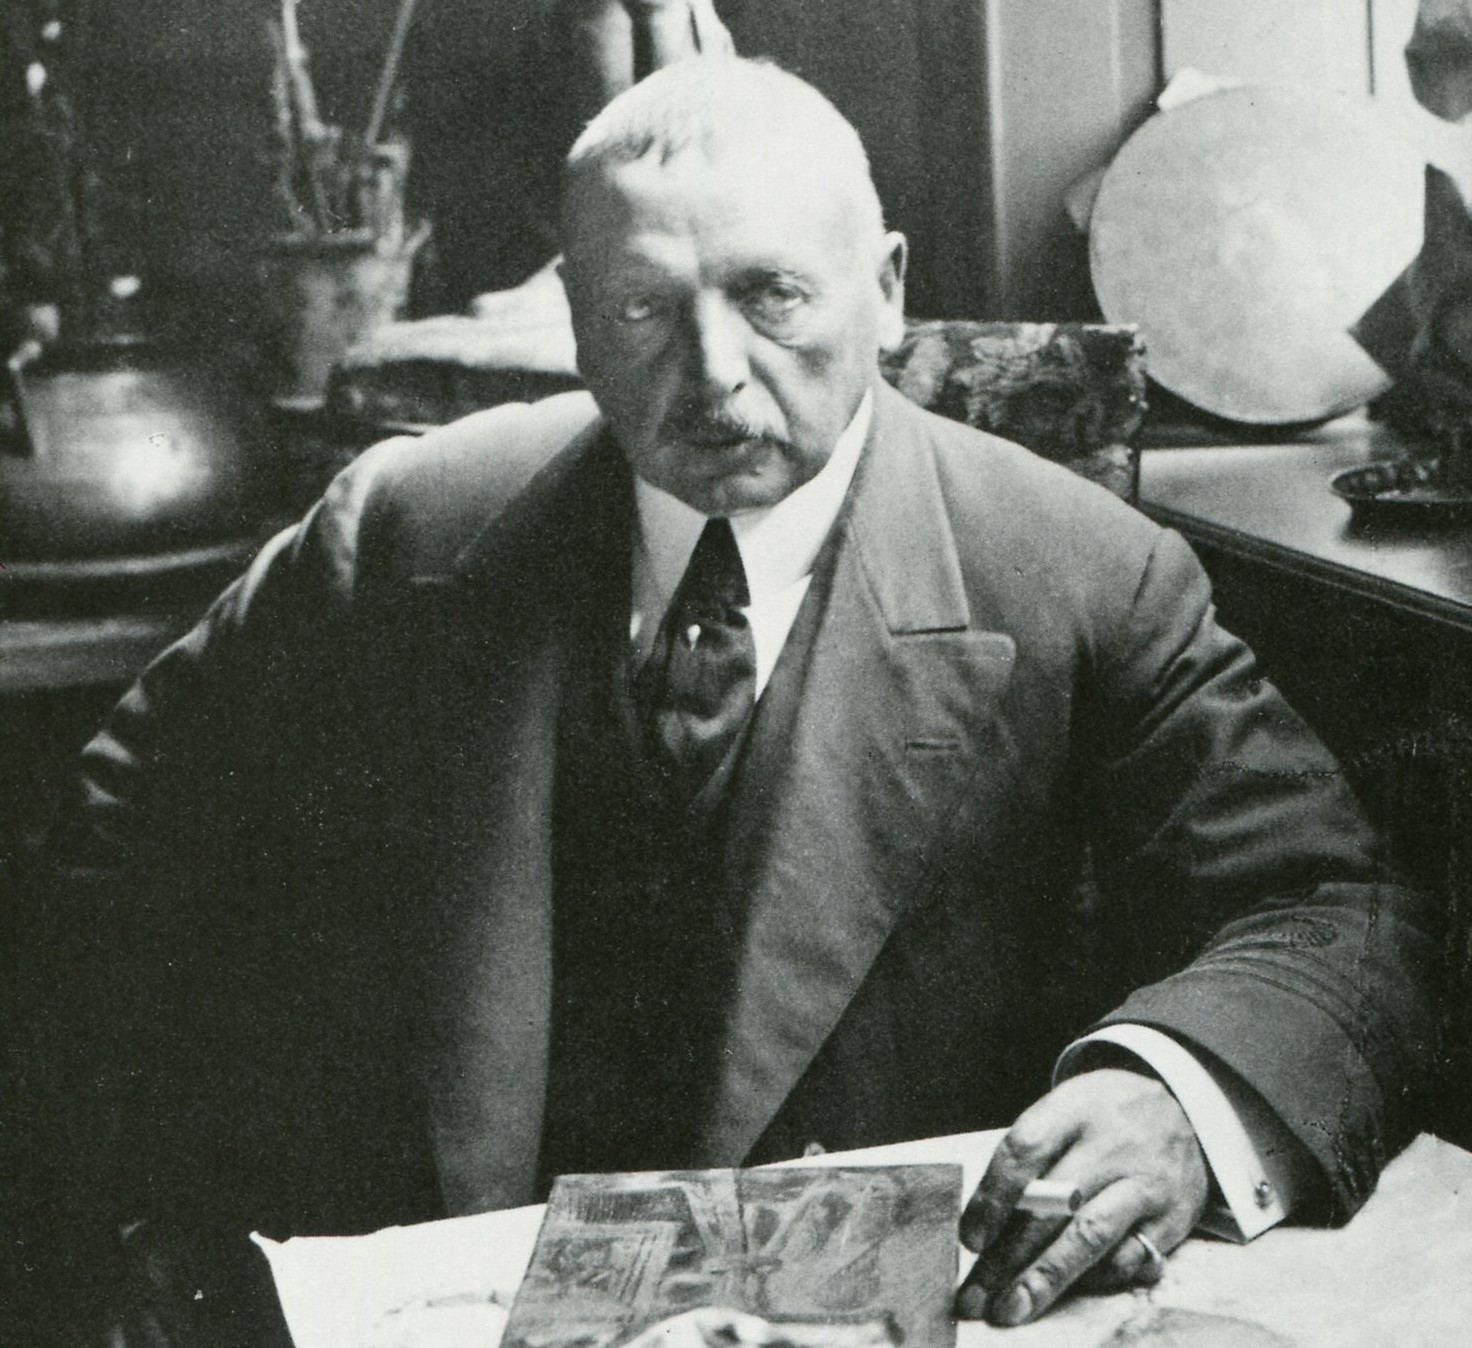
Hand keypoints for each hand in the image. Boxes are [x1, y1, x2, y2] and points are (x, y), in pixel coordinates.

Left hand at [956, 1068, 1208, 1326]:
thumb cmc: (1104, 1118)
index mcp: (1075, 1108)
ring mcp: (1145, 1184)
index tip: (969, 1239)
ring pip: (1088, 1238)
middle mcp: (1112, 1145)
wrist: (1185, 1113)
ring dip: (1045, 1280)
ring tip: (1011, 1309)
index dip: (992, 1197)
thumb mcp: (1067, 1109)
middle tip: (974, 1296)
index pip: (1024, 1151)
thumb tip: (988, 1225)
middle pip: (1051, 1206)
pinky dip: (1094, 1280)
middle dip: (1006, 1258)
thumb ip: (1034, 1157)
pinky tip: (1068, 1292)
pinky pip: (1128, 1260)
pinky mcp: (1173, 1220)